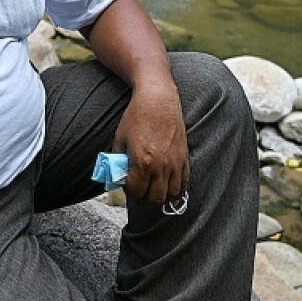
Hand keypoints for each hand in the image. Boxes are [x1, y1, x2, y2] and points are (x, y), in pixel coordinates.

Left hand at [112, 84, 188, 205]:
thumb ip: (118, 161)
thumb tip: (117, 176)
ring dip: (160, 198)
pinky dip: (176, 190)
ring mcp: (174, 163)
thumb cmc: (136, 117)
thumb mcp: (120, 139)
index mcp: (142, 162)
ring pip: (171, 195)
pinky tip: (168, 188)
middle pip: (154, 199)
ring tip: (152, 193)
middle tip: (138, 195)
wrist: (158, 100)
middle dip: (144, 200)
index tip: (126, 188)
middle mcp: (161, 166)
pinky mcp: (184, 158)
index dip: (128, 192)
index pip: (135, 191)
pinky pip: (184, 183)